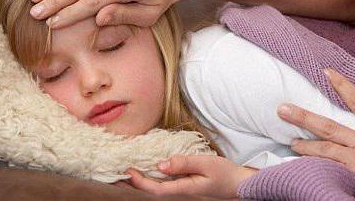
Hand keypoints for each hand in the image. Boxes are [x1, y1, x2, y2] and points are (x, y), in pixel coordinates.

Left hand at [125, 155, 256, 197]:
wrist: (239, 183)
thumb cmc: (225, 174)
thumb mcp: (207, 164)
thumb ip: (184, 163)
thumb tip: (161, 164)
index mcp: (184, 189)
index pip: (155, 188)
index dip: (139, 181)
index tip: (126, 171)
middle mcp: (180, 191)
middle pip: (152, 189)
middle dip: (133, 182)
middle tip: (114, 173)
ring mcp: (183, 188)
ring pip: (157, 185)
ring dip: (141, 179)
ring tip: (126, 170)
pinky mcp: (186, 183)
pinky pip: (165, 181)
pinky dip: (153, 175)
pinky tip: (148, 168)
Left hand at [277, 69, 354, 200]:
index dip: (341, 85)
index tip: (326, 72)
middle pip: (329, 125)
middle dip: (304, 116)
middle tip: (283, 108)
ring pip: (324, 146)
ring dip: (303, 141)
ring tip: (288, 140)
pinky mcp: (354, 172)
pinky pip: (328, 166)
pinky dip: (314, 165)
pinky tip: (301, 164)